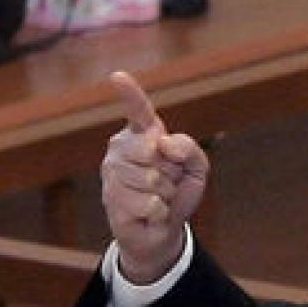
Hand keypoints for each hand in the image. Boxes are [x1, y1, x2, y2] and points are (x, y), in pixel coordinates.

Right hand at [100, 70, 209, 283]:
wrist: (162, 230)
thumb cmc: (176, 192)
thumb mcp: (195, 168)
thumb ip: (187, 148)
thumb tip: (162, 142)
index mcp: (141, 135)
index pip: (138, 111)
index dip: (130, 94)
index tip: (118, 76)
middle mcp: (120, 149)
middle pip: (152, 150)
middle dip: (171, 171)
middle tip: (167, 181)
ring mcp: (112, 173)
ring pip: (151, 179)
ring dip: (165, 193)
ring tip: (157, 198)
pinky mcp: (112, 199)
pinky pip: (149, 202)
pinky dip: (159, 211)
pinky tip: (150, 213)